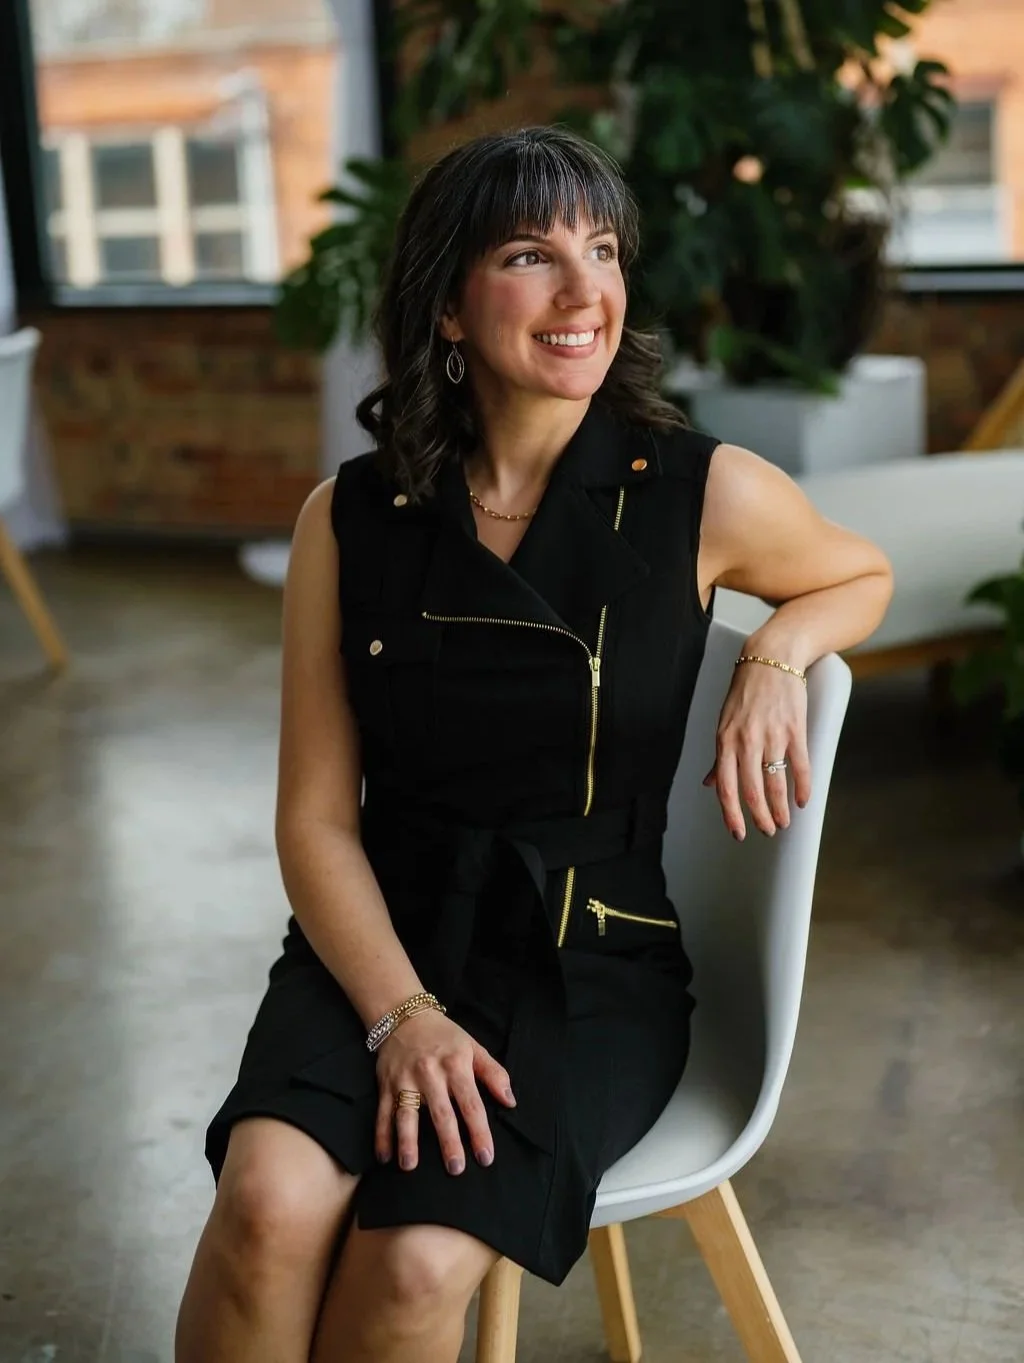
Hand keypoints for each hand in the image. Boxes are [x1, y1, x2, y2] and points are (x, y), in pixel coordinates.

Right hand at [374, 1008, 515, 1174]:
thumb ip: (494, 1074)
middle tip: (455, 1168)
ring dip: (407, 1140)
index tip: (486, 1157)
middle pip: (441, 1112)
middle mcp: (430, 1073)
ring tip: (409, 1166)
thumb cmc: (445, 1037)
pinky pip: (383, 1113)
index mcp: (456, 1065)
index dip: (479, 1131)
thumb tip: (510, 1101)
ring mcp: (405, 1079)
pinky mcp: (386, 1084)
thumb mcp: (474, 1048)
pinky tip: (384, 1157)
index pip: (471, 1104)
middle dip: (448, 1141)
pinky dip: (381, 1135)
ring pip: (406, 1113)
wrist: (405, 1016)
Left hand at [702, 659, 811, 839]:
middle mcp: (747, 741)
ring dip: (780, 808)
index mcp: (725, 741)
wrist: (772, 658)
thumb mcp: (725, 722)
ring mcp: (772, 736)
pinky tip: (802, 801)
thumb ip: (720, 756)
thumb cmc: (745, 691)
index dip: (732, 815)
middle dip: (759, 817)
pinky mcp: (795, 729)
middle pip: (751, 790)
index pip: (726, 788)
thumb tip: (711, 784)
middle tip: (767, 831)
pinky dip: (802, 787)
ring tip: (783, 823)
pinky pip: (800, 766)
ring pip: (775, 783)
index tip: (738, 833)